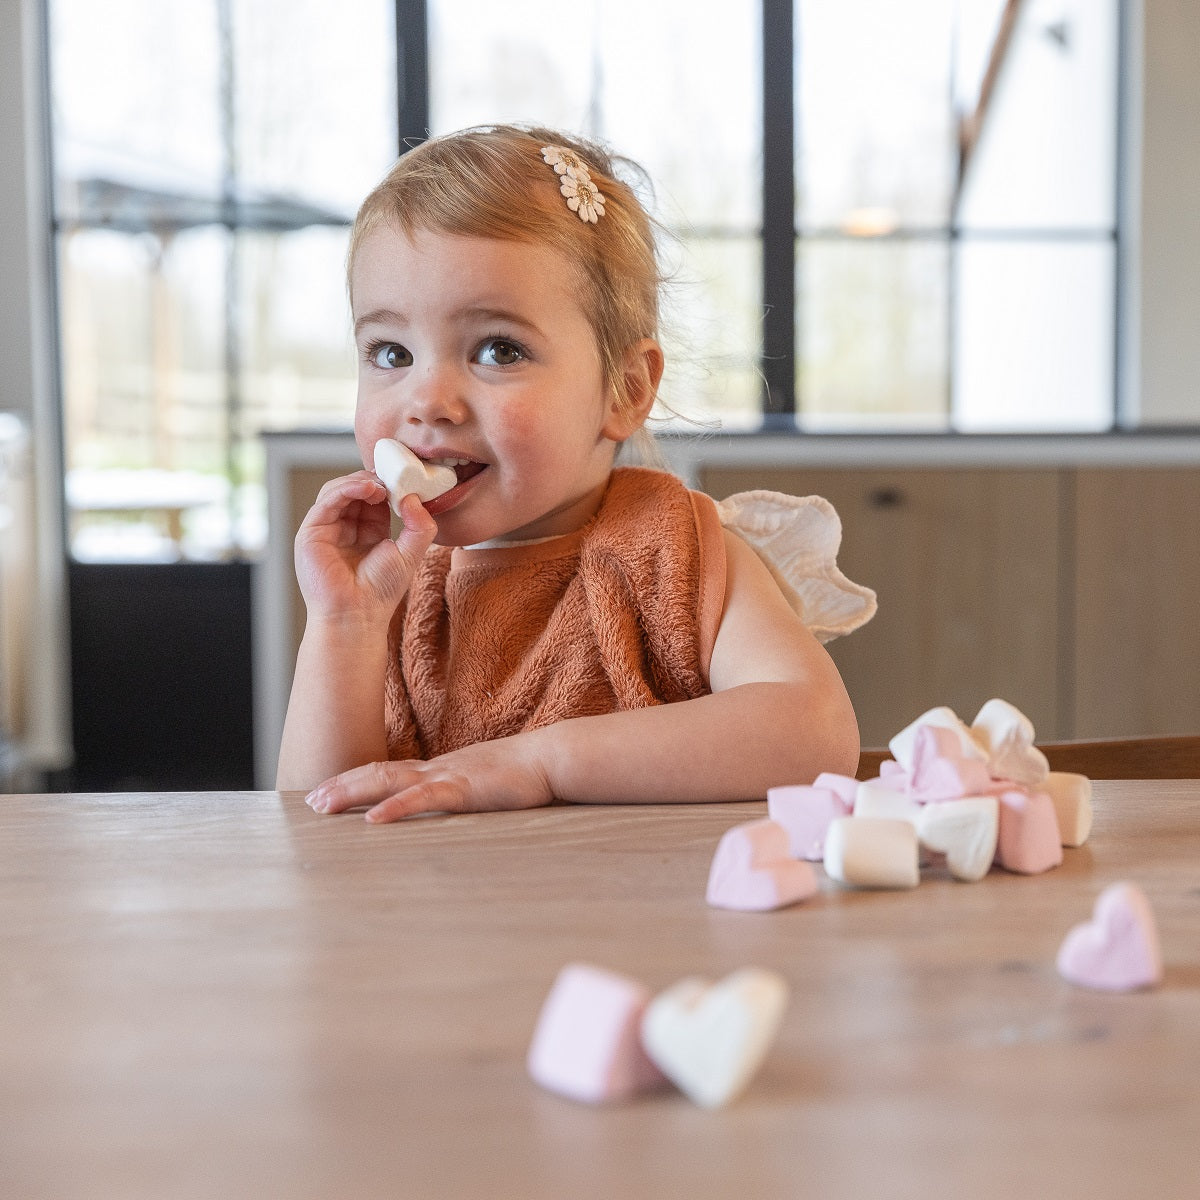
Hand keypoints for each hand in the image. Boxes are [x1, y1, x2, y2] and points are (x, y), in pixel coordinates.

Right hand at [294, 473, 436, 624]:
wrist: (356, 614)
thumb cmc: (381, 591)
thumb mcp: (410, 553)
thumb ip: (420, 525)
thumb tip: (414, 497)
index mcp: (368, 532)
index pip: (375, 498)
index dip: (388, 485)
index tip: (406, 477)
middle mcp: (346, 528)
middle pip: (355, 490)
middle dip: (374, 479)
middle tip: (393, 475)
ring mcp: (327, 529)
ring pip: (338, 490)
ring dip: (360, 481)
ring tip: (380, 484)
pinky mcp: (311, 532)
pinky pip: (326, 501)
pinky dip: (346, 488)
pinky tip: (367, 488)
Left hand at [304, 733, 554, 822]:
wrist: (551, 758)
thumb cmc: (523, 775)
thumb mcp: (482, 783)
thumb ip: (460, 793)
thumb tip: (447, 806)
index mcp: (440, 769)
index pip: (387, 771)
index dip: (354, 780)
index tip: (326, 792)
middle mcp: (436, 769)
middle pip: (377, 773)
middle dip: (341, 786)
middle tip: (309, 802)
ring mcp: (448, 776)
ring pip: (389, 781)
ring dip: (353, 792)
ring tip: (323, 806)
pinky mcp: (464, 790)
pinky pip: (424, 799)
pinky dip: (396, 808)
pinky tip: (374, 820)